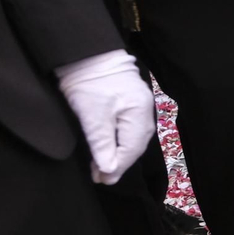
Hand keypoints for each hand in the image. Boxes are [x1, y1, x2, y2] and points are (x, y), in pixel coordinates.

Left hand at [55, 50, 155, 184]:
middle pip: (135, 145)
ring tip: (102, 167)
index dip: (117, 167)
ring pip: (133, 138)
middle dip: (118, 163)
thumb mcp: (92, 116)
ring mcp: (141, 106)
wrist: (87, 54)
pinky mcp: (132, 102)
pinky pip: (130, 129)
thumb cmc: (90, 84)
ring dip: (118, 154)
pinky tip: (109, 147)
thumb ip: (102, 144)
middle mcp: (146, 112)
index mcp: (140, 115)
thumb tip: (109, 170)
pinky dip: (119, 141)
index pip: (131, 149)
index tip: (102, 180)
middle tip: (100, 178)